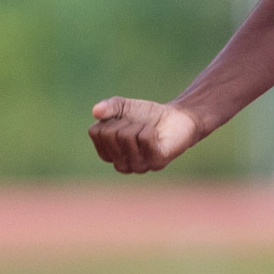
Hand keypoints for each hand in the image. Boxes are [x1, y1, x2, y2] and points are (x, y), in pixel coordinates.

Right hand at [88, 97, 202, 173]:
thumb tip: (96, 111)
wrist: (177, 117)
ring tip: (148, 129)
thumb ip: (109, 107)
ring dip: (140, 125)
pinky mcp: (156, 162)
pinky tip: (157, 134)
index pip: (96, 132)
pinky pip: (145, 138)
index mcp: (108, 154)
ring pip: (127, 136)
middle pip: (111, 134)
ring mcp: (138, 166)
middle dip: (126, 121)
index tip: (124, 121)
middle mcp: (121, 165)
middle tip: (139, 125)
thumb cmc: (147, 116)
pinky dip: (150, 129)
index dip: (111, 118)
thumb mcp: (124, 107)